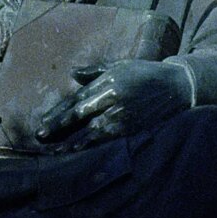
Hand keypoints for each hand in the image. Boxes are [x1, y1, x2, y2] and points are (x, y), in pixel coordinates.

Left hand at [36, 60, 193, 148]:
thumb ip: (95, 72)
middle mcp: (113, 99)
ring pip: (91, 131)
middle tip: (41, 135)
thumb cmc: (145, 73)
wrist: (176, 86)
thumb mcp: (120, 67)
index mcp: (108, 82)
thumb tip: (72, 73)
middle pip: (80, 115)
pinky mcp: (133, 127)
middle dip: (59, 126)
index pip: (78, 99)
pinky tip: (79, 150)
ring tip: (55, 150)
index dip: (60, 111)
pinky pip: (108, 139)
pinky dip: (92, 145)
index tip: (44, 120)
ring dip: (72, 140)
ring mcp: (123, 115)